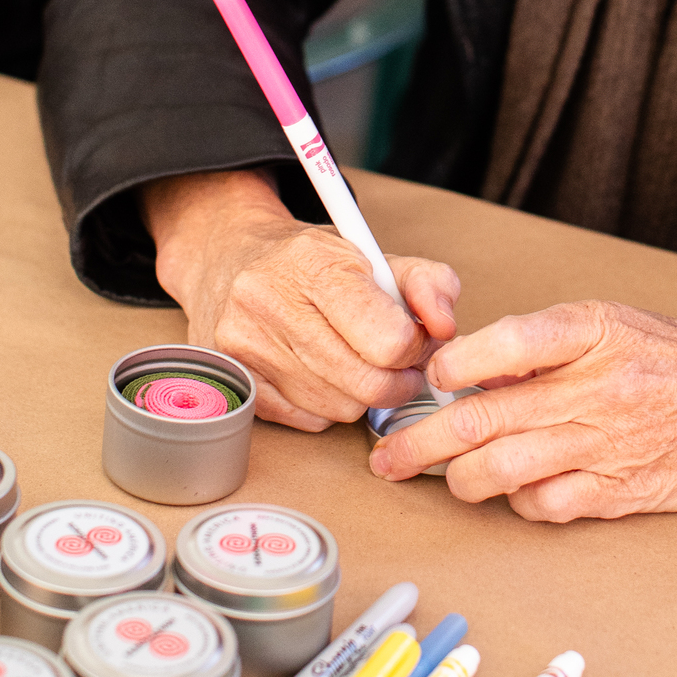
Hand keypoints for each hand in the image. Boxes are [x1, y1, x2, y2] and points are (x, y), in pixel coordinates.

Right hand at [143, 170, 459, 432]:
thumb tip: (445, 328)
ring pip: (340, 409)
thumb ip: (428, 284)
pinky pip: (308, 421)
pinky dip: (328, 405)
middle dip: (397, 379)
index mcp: (314, 264)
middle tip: (399, 363)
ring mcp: (246, 347)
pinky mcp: (237, 381)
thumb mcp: (376, 255)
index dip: (415, 348)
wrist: (231, 259)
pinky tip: (324, 373)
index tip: (414, 339)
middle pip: (367, 383)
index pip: (388, 339)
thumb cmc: (312, 262)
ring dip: (363, 394)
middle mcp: (270, 304)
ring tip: (359, 361)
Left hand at [368, 300, 676, 520]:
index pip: (506, 341)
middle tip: (387, 458)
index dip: (454, 364)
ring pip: (502, 471)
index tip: (429, 377)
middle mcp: (596, 387)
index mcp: (595, 330)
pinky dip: (521, 505)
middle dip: (421, 443)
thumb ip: (555, 344)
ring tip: (448, 479)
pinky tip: (519, 495)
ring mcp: (607, 444)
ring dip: (461, 481)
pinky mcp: (622, 492)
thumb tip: (480, 368)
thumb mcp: (626, 323)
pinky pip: (547, 507)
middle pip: (483, 417)